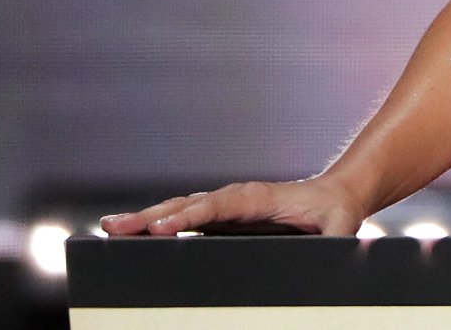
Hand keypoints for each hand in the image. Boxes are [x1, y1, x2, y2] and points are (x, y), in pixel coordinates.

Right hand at [99, 175, 367, 237]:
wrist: (336, 195)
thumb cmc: (337, 213)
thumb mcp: (341, 228)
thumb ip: (335, 240)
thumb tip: (329, 253)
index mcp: (259, 199)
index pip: (218, 206)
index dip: (190, 216)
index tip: (161, 229)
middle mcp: (236, 198)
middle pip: (187, 205)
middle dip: (150, 216)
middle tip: (114, 227)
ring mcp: (225, 206)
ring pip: (179, 209)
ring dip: (144, 218)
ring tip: (109, 228)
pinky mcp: (220, 216)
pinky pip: (184, 217)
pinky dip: (156, 222)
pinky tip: (130, 231)